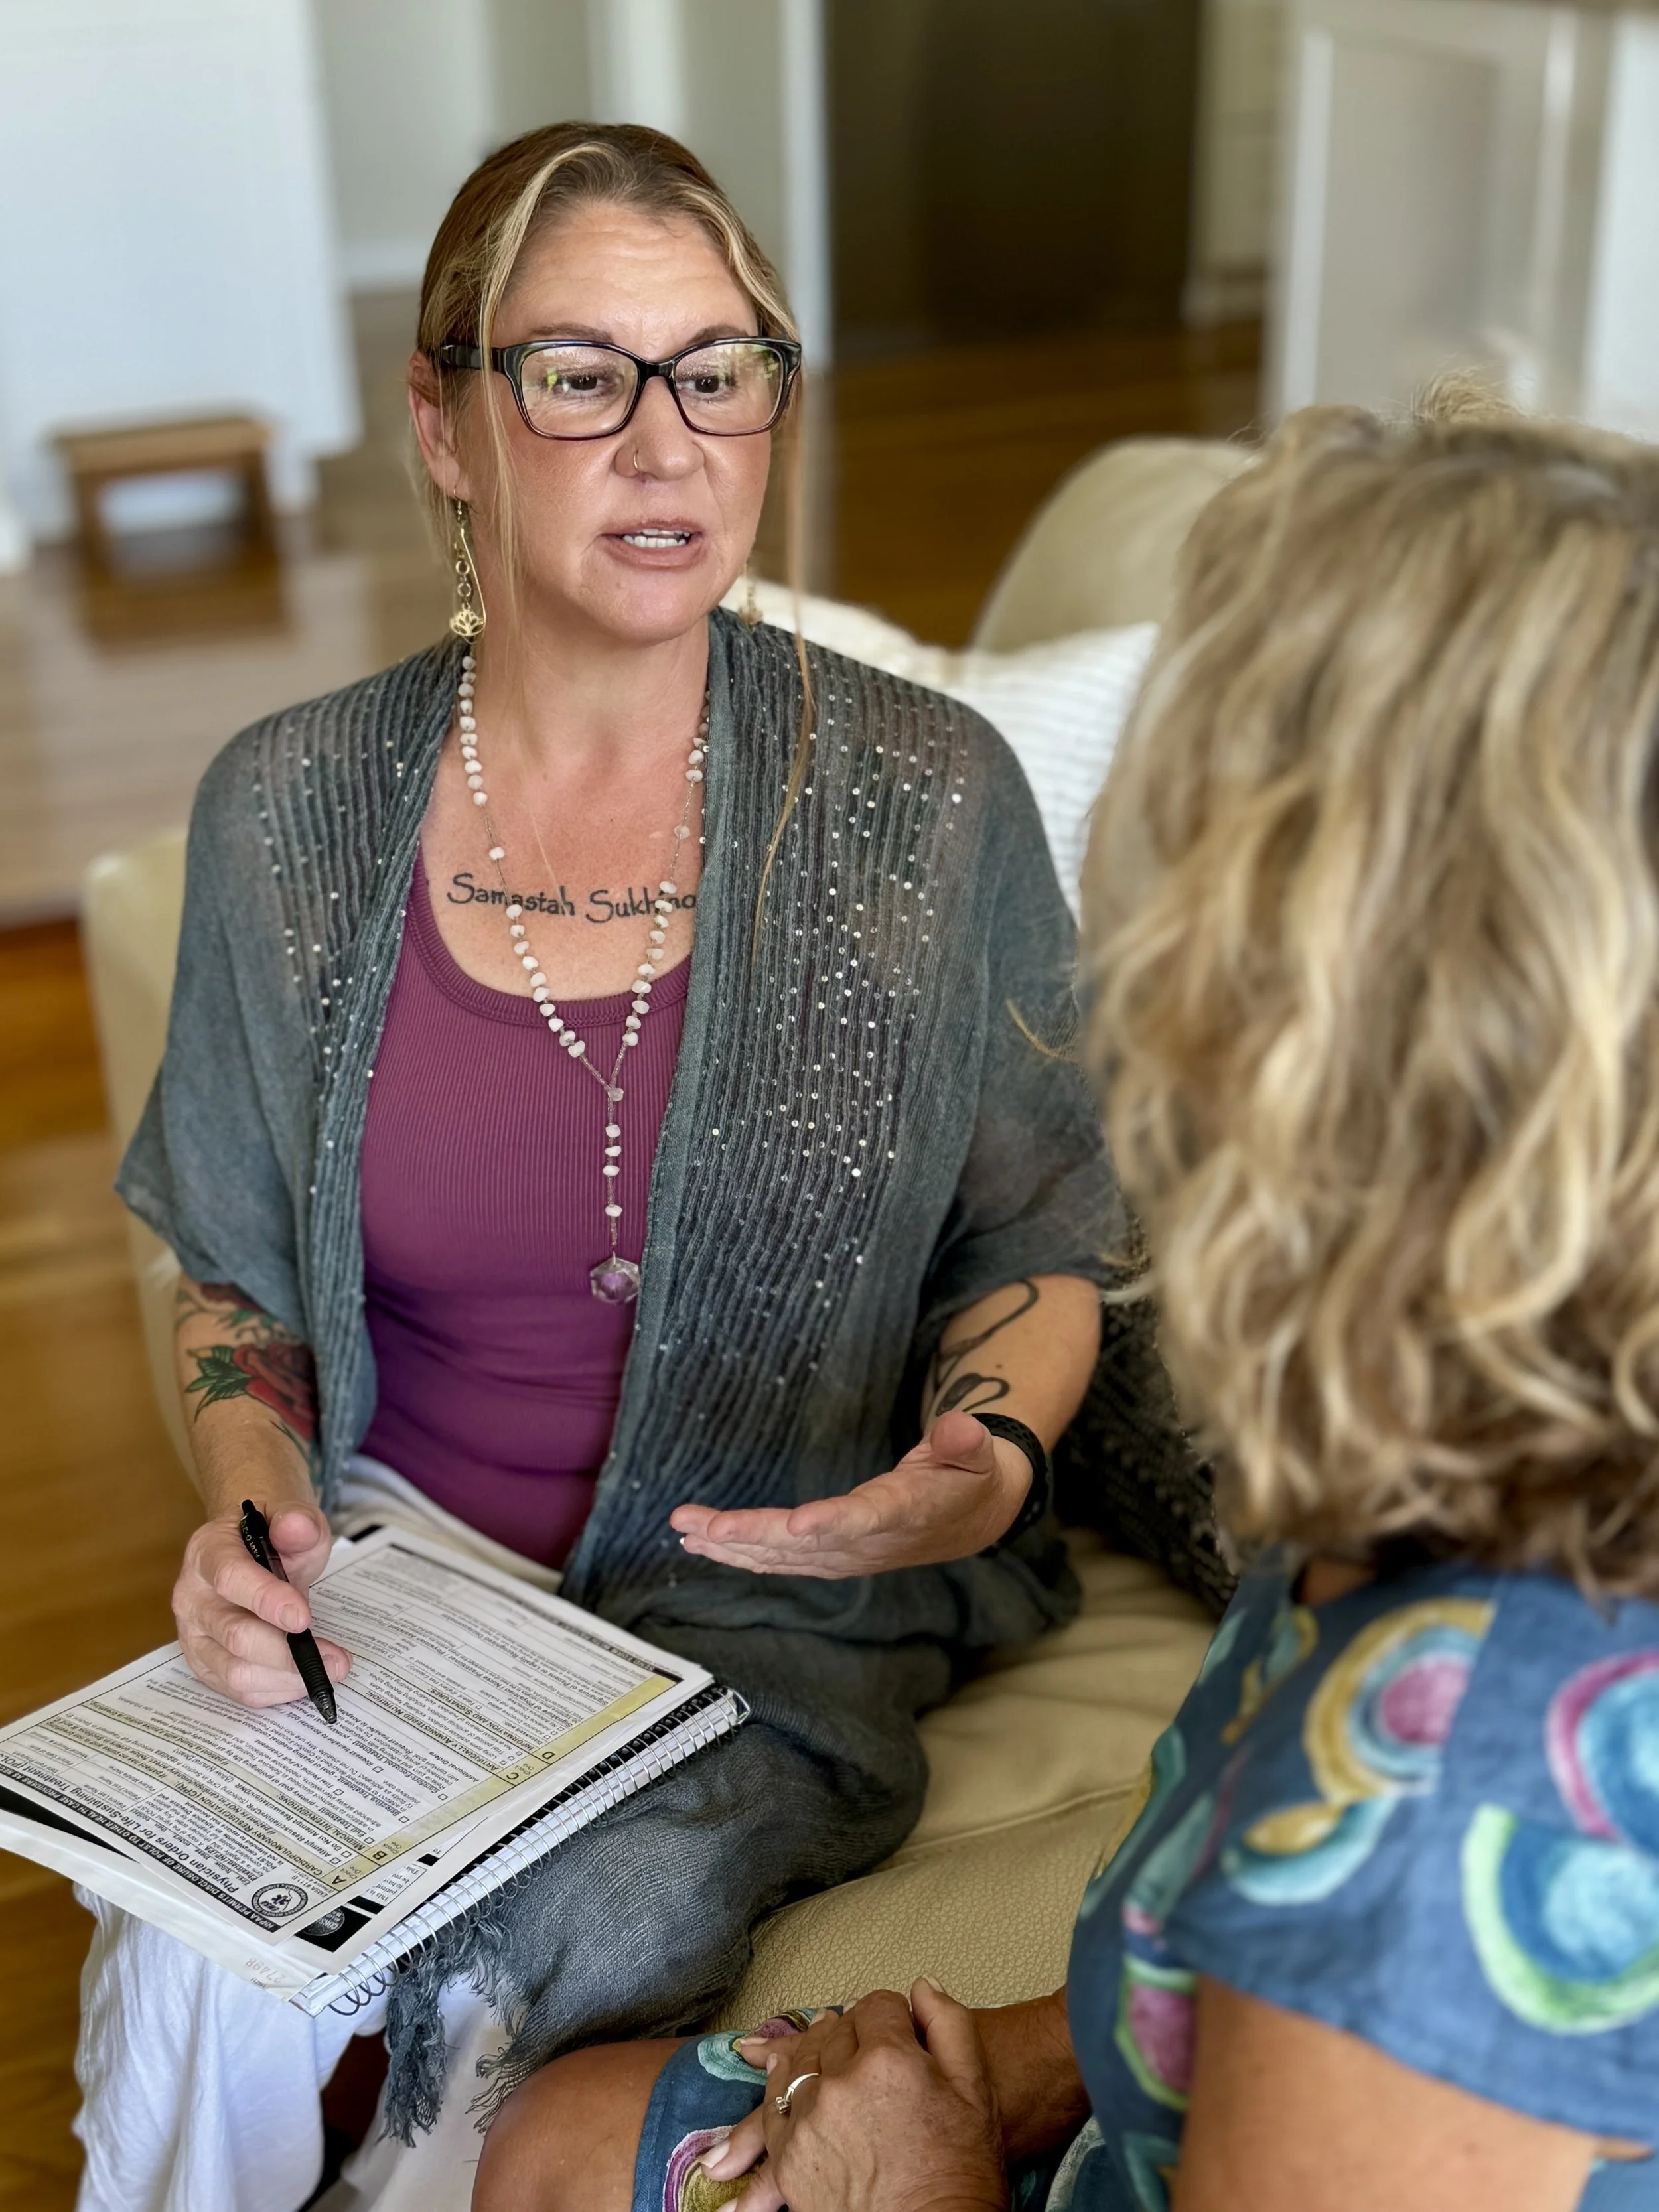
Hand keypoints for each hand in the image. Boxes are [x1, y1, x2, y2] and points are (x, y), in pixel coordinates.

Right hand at [172, 1500, 351, 1707]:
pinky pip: (239, 1690)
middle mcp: (192, 1597)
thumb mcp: (291, 1517)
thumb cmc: (272, 1537)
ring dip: (287, 1678)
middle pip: (234, 1635)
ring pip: (236, 1672)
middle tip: (335, 1659)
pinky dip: (277, 1689)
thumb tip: (297, 1526)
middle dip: (288, 1652)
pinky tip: (303, 1677)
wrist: (251, 1548)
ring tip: (328, 1668)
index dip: (267, 1600)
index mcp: (207, 1552)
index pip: (230, 1578)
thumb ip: (296, 1521)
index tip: (304, 1618)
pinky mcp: (205, 1663)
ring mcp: (194, 1635)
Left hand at [669, 1413, 1029, 1578]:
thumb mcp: (979, 1453)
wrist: (970, 1520)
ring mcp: (845, 1555)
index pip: (865, 1519)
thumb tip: (962, 1425)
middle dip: (751, 1536)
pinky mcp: (830, 1556)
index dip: (831, 1523)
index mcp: (905, 1513)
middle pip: (804, 1544)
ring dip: (731, 1546)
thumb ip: (967, 1440)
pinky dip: (740, 1553)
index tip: (795, 1523)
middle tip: (702, 1526)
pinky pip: (779, 1559)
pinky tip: (702, 1544)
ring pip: (782, 1556)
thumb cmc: (968, 1477)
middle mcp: (868, 1543)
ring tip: (685, 1529)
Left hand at [701, 1982, 1006, 2211]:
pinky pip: (773, 2107)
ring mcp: (809, 2122)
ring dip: (814, 2052)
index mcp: (888, 2059)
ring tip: (825, 2050)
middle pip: (836, 2030)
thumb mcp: (975, 2088)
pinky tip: (789, 2080)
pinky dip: (781, 2088)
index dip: (892, 2014)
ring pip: (800, 2061)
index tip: (899, 2027)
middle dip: (855, 2032)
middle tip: (869, 2044)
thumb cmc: (962, 2171)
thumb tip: (922, 1987)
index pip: (876, 2005)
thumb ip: (949, 2023)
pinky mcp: (788, 2160)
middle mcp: (841, 2084)